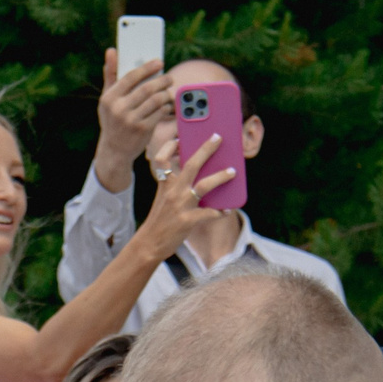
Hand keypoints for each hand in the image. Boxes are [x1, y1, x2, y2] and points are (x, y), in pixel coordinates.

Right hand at [93, 47, 174, 191]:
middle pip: (146, 88)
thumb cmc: (113, 119)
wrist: (115, 150)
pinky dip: (165, 107)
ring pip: (156, 100)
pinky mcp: (142, 130)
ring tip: (168, 91)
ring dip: (166, 93)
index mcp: (109, 98)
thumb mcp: (107, 99)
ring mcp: (131, 121)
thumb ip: (110, 75)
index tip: (159, 62)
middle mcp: (119, 109)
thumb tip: (111, 50)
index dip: (147, 68)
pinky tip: (165, 105)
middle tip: (169, 77)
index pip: (130, 77)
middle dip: (162, 80)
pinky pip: (160, 113)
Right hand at [131, 129, 237, 263]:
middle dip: (206, 149)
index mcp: (164, 185)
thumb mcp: (162, 198)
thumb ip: (175, 186)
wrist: (149, 244)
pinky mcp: (188, 221)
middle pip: (191, 164)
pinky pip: (209, 213)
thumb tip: (199, 176)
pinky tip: (227, 209)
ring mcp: (181, 206)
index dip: (169, 147)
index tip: (179, 139)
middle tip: (218, 137)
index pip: (162, 159)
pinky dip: (220, 211)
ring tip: (232, 172)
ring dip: (220, 177)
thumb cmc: (159, 220)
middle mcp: (173, 192)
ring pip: (204, 186)